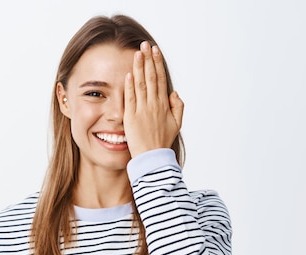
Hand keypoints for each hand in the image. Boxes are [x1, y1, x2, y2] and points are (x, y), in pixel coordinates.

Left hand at [124, 41, 183, 158]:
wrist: (153, 158)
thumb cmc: (162, 141)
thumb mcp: (176, 124)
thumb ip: (177, 107)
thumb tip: (174, 92)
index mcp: (164, 105)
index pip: (160, 79)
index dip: (157, 64)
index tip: (154, 51)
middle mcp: (153, 105)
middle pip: (151, 78)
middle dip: (148, 60)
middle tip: (145, 44)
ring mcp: (142, 111)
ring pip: (141, 85)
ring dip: (138, 68)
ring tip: (137, 53)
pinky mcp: (131, 118)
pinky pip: (131, 99)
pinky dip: (130, 86)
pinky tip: (128, 74)